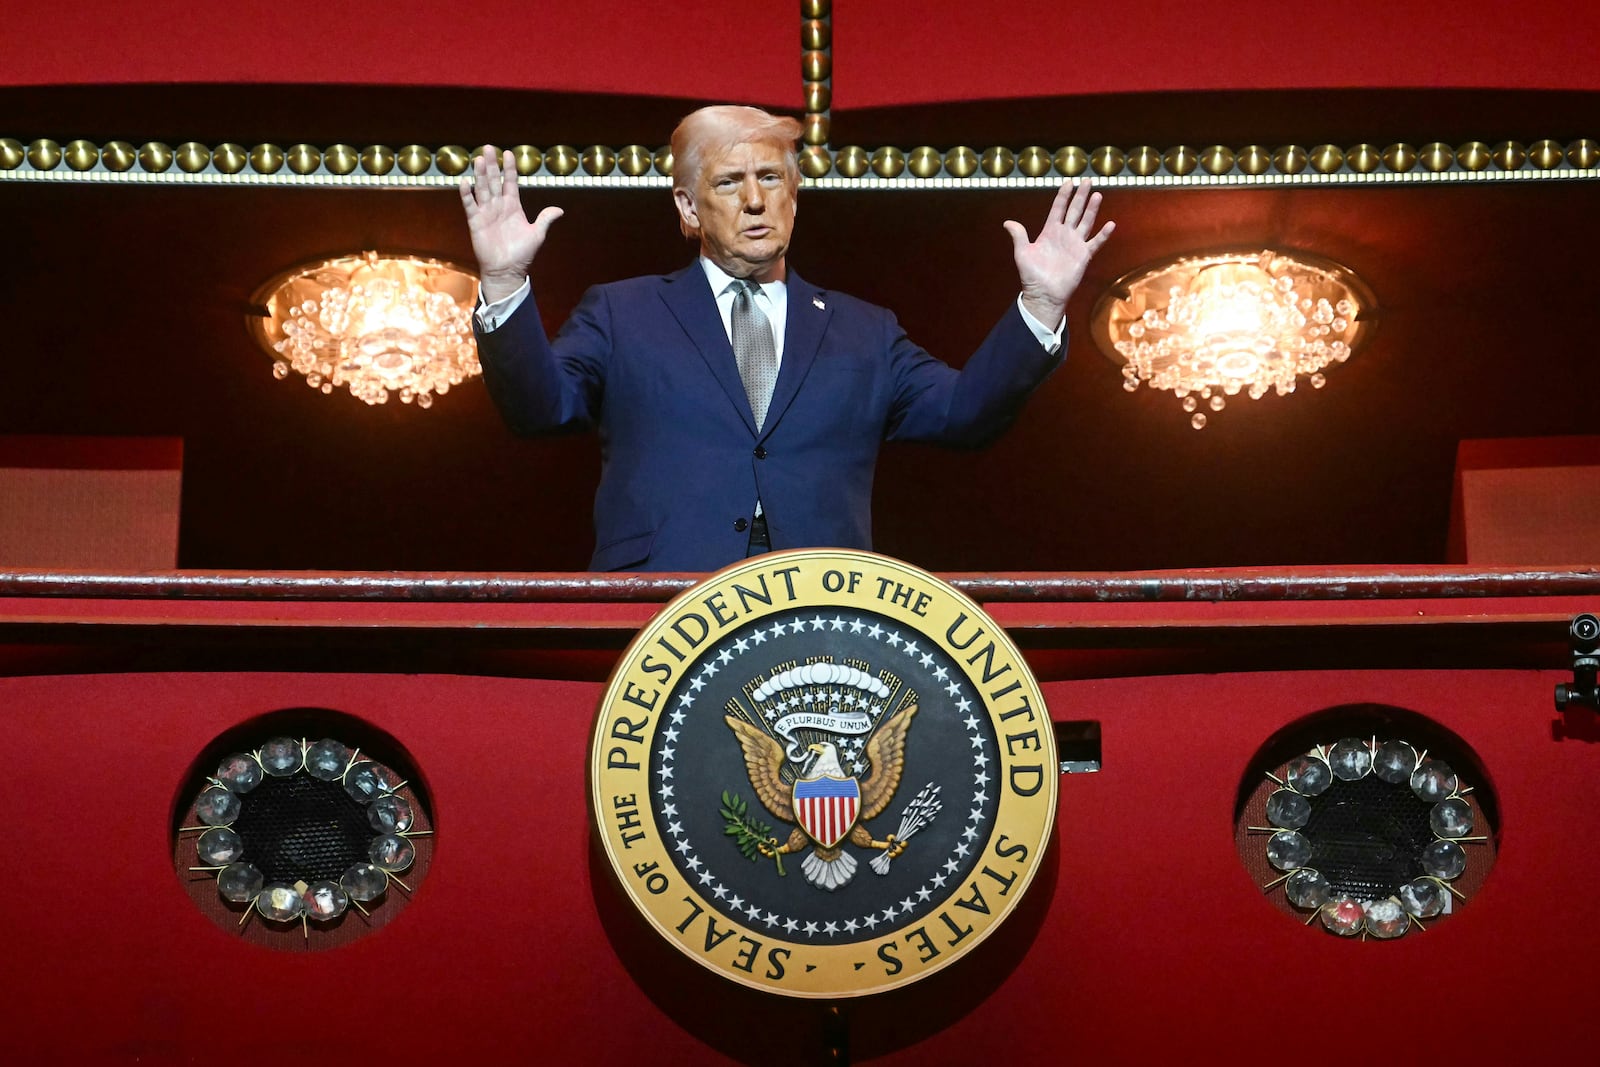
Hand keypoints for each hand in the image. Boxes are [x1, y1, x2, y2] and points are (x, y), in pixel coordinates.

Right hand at [459, 145, 564, 303]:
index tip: (509, 153)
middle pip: (494, 181)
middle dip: (493, 165)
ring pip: (482, 189)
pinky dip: (467, 194)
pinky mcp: (476, 222)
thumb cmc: (522, 254)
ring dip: (481, 175)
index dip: (510, 168)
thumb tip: (560, 210)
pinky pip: (470, 206)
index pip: (510, 182)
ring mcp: (486, 213)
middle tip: (489, 148)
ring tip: (480, 159)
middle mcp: (498, 206)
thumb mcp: (537, 234)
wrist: (507, 271)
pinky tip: (465, 182)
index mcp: (513, 206)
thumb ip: (545, 219)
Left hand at [1003, 178, 1113, 329]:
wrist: (1043, 294)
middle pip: (1074, 211)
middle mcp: (1064, 235)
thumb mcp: (1022, 253)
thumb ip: (1018, 236)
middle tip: (1087, 180)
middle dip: (1080, 196)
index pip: (1058, 209)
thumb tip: (1007, 222)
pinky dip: (1103, 234)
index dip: (1063, 196)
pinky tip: (1110, 224)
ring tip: (1097, 195)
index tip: (1068, 182)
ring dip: (1091, 209)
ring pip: (1086, 222)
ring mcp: (1075, 244)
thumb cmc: (1031, 275)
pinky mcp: (1084, 256)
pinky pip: (1095, 242)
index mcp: (1050, 231)